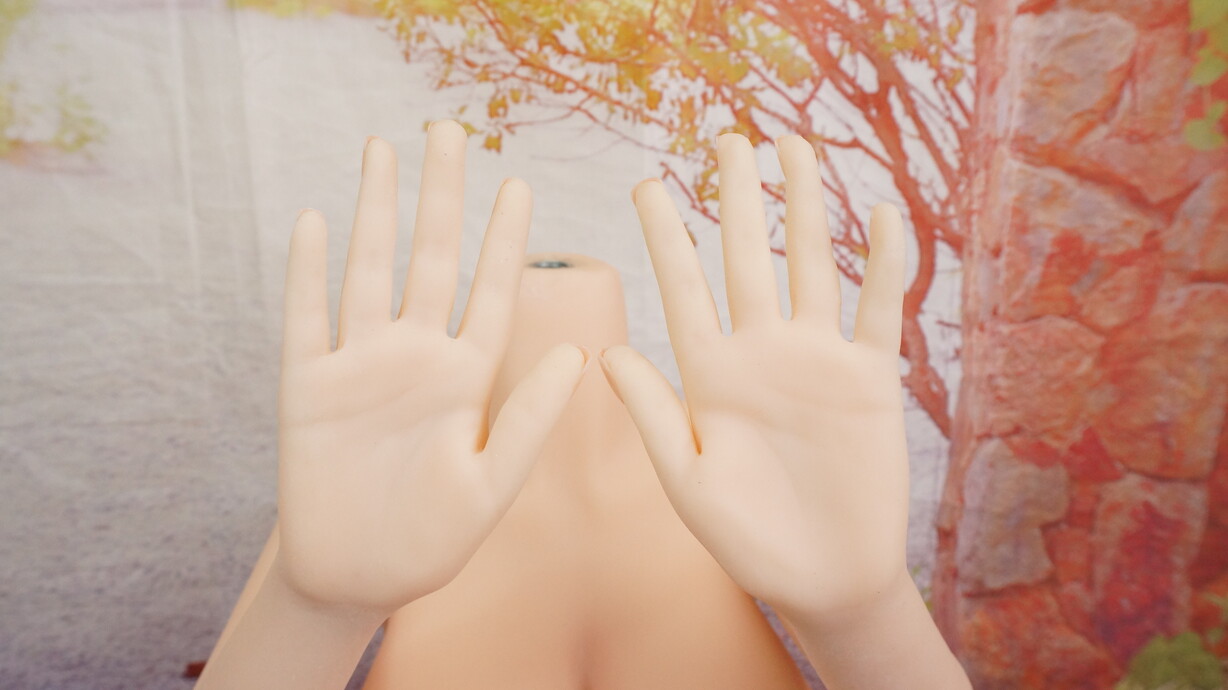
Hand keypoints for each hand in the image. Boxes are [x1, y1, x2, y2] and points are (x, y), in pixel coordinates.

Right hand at [274, 121, 587, 616]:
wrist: (354, 579)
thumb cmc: (432, 542)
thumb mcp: (491, 486)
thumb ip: (529, 422)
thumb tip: (578, 359)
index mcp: (468, 379)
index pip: (492, 293)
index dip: (504, 241)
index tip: (519, 185)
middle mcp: (417, 359)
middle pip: (429, 261)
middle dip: (439, 196)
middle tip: (449, 130)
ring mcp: (360, 367)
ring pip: (369, 271)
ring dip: (375, 210)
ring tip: (384, 149)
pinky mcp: (308, 387)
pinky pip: (306, 318)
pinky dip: (308, 271)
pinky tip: (315, 220)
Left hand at [599, 132, 910, 621]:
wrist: (826, 579)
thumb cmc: (747, 544)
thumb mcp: (687, 482)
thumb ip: (655, 416)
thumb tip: (607, 354)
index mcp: (708, 376)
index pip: (683, 290)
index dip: (665, 237)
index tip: (645, 184)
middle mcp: (760, 355)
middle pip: (745, 260)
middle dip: (736, 200)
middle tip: (727, 140)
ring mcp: (816, 361)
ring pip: (810, 267)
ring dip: (805, 209)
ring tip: (794, 149)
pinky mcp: (869, 379)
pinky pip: (879, 308)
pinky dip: (883, 263)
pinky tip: (879, 212)